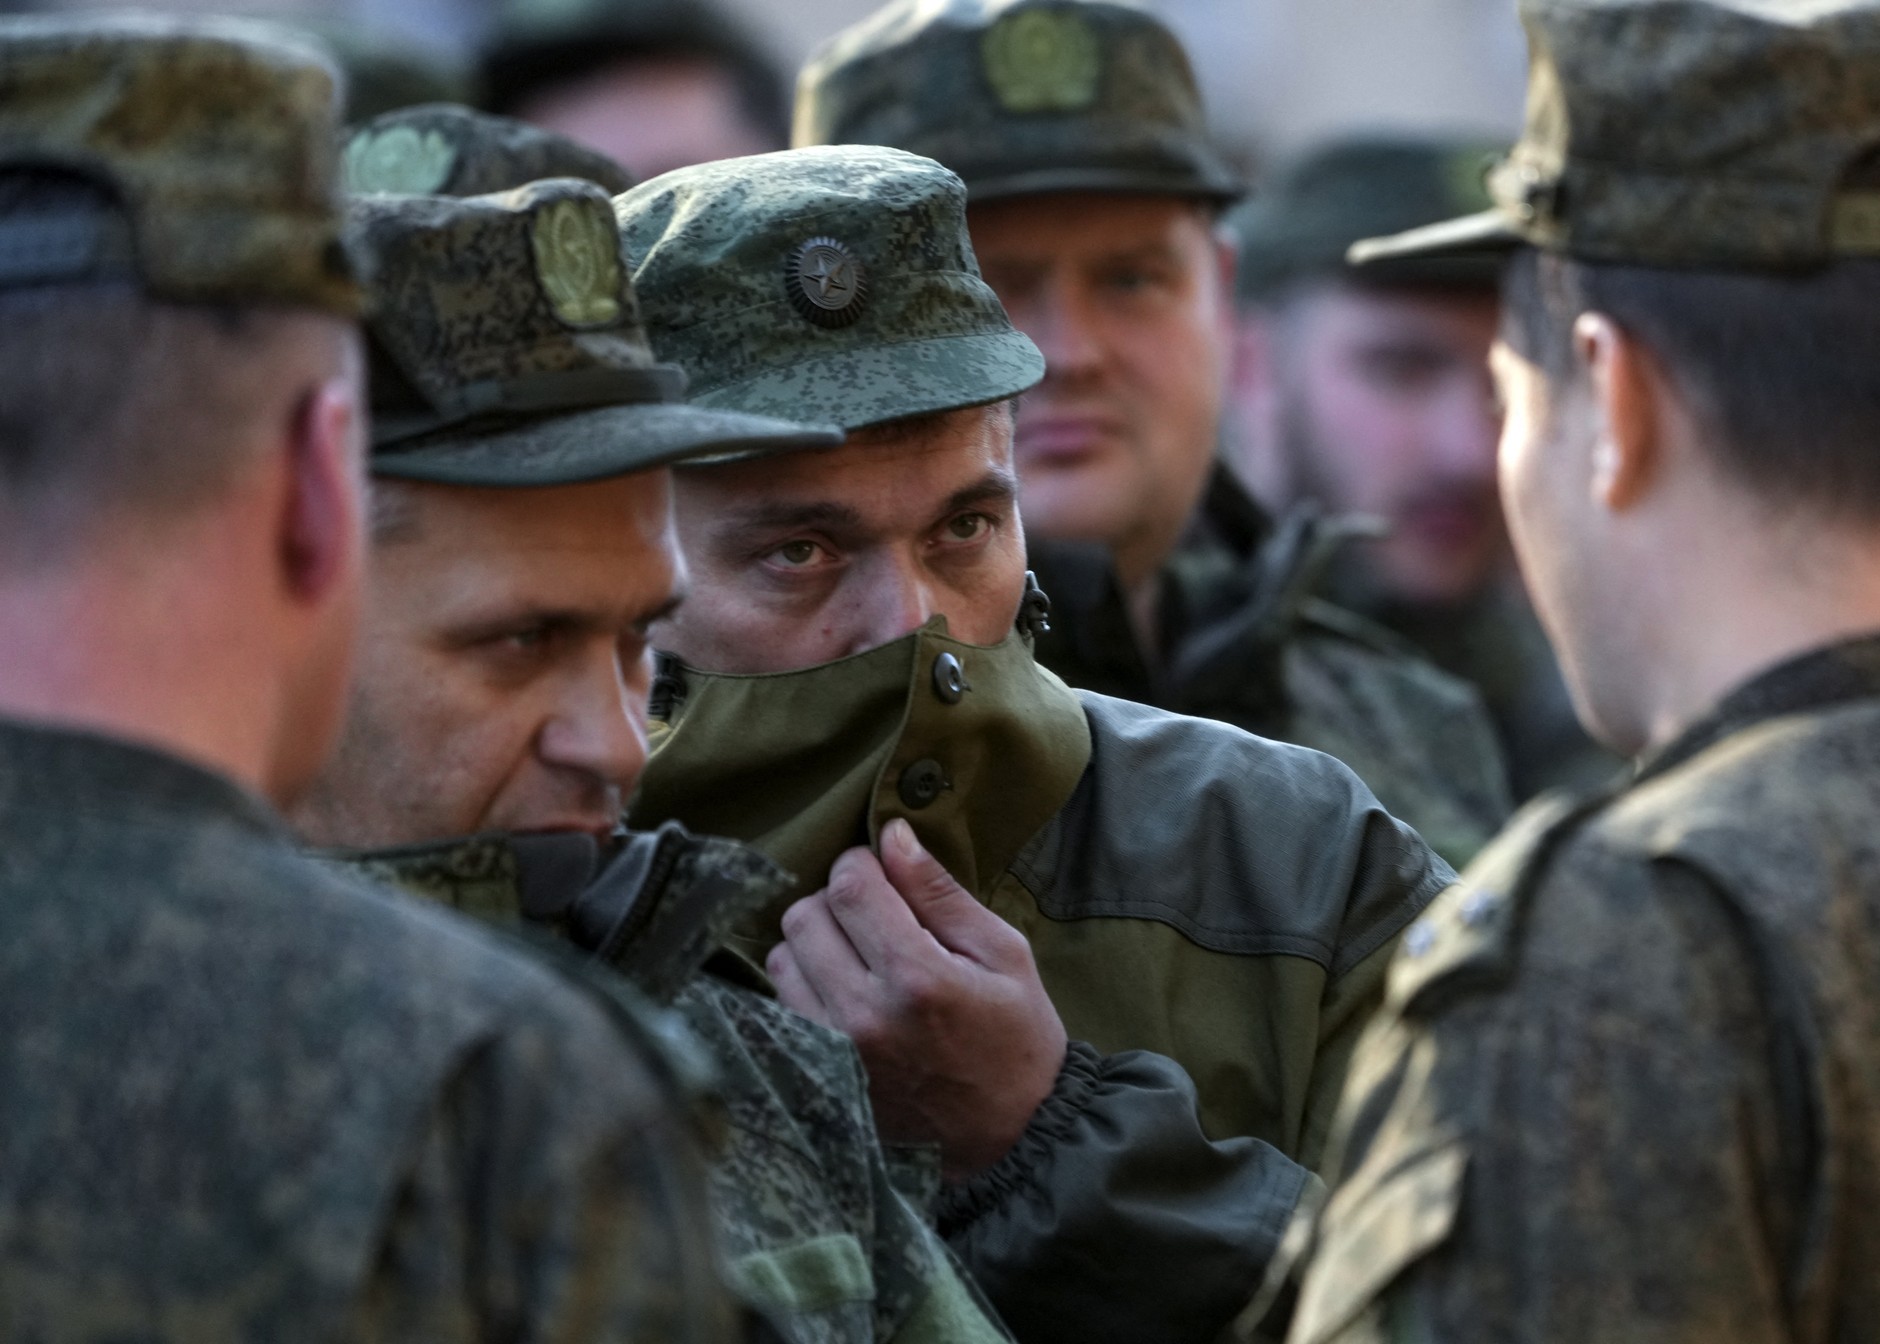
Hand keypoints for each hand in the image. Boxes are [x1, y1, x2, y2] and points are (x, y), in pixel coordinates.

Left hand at [766, 818, 1067, 1179]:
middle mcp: (865, 1015)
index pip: (849, 885)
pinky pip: (781, 1006)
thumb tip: (893, 834)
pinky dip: (805, 987)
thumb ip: (941, 893)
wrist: (1011, 1139)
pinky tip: (846, 994)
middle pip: (804, 917)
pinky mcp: (819, 1076)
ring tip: (859, 960)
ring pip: (782, 959)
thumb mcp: (1003, 953)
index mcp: (918, 977)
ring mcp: (834, 1051)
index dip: (862, 865)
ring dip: (814, 946)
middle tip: (875, 920)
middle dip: (836, 903)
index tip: (884, 877)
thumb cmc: (1017, 1038)